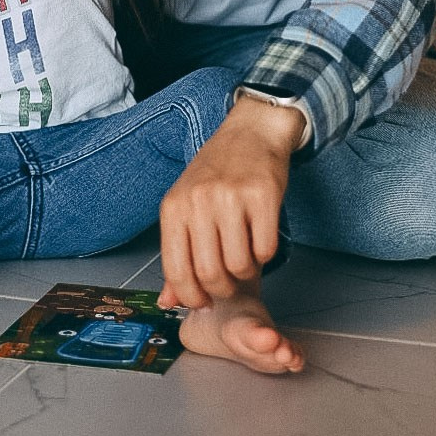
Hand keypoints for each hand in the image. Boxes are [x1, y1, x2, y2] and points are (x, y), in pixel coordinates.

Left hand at [157, 94, 304, 310]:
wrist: (249, 133)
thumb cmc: (215, 174)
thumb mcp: (186, 207)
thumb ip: (179, 255)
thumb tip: (169, 302)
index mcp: (173, 207)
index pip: (176, 270)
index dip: (192, 296)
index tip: (204, 301)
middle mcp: (198, 200)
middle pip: (210, 273)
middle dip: (224, 289)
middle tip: (231, 281)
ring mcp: (230, 197)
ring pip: (240, 266)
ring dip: (247, 272)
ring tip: (246, 255)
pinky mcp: (262, 195)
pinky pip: (266, 249)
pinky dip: (266, 254)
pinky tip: (260, 237)